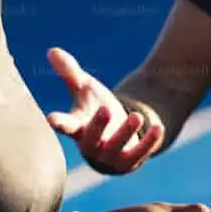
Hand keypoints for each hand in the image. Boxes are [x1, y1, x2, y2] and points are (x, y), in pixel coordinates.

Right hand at [46, 47, 163, 173]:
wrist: (117, 136)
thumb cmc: (94, 109)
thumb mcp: (84, 89)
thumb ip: (69, 72)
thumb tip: (52, 50)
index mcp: (77, 127)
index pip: (66, 125)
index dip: (59, 122)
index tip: (51, 119)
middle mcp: (91, 145)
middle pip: (92, 139)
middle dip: (98, 126)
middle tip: (105, 109)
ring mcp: (110, 156)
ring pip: (117, 148)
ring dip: (126, 133)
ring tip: (136, 116)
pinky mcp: (130, 161)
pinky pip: (140, 154)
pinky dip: (149, 142)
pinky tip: (158, 128)